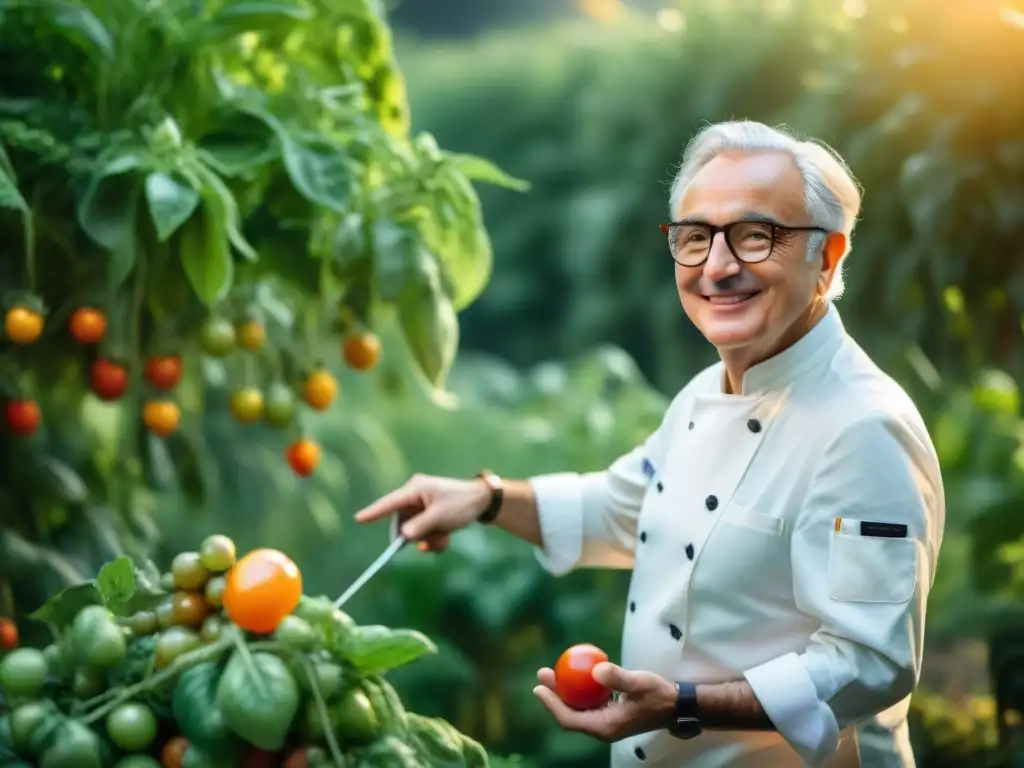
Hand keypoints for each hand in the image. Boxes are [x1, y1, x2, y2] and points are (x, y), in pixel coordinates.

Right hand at [354, 473, 490, 552]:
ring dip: (428, 539)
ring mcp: (421, 506)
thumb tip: (403, 537)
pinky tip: (445, 538)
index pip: (390, 503)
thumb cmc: (462, 503)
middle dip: (417, 535)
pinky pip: (422, 532)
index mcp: (415, 489)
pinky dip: (433, 539)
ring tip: (444, 537)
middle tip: (434, 536)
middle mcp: (415, 496)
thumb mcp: (440, 517)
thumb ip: (420, 527)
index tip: (359, 519)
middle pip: (402, 523)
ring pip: (413, 531)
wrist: (483, 502)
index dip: (374, 512)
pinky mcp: (428, 515)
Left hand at [533, 662, 677, 742]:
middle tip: (542, 672)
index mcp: (605, 727)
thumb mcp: (639, 683)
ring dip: (565, 691)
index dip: (551, 704)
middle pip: (570, 713)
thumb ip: (618, 677)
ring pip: (578, 707)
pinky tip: (576, 673)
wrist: (675, 705)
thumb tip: (596, 669)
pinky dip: (580, 690)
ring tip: (553, 670)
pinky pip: (589, 702)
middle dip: (553, 695)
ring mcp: (606, 721)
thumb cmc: (658, 695)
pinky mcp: (611, 713)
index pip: (569, 719)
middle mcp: (602, 727)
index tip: (538, 687)